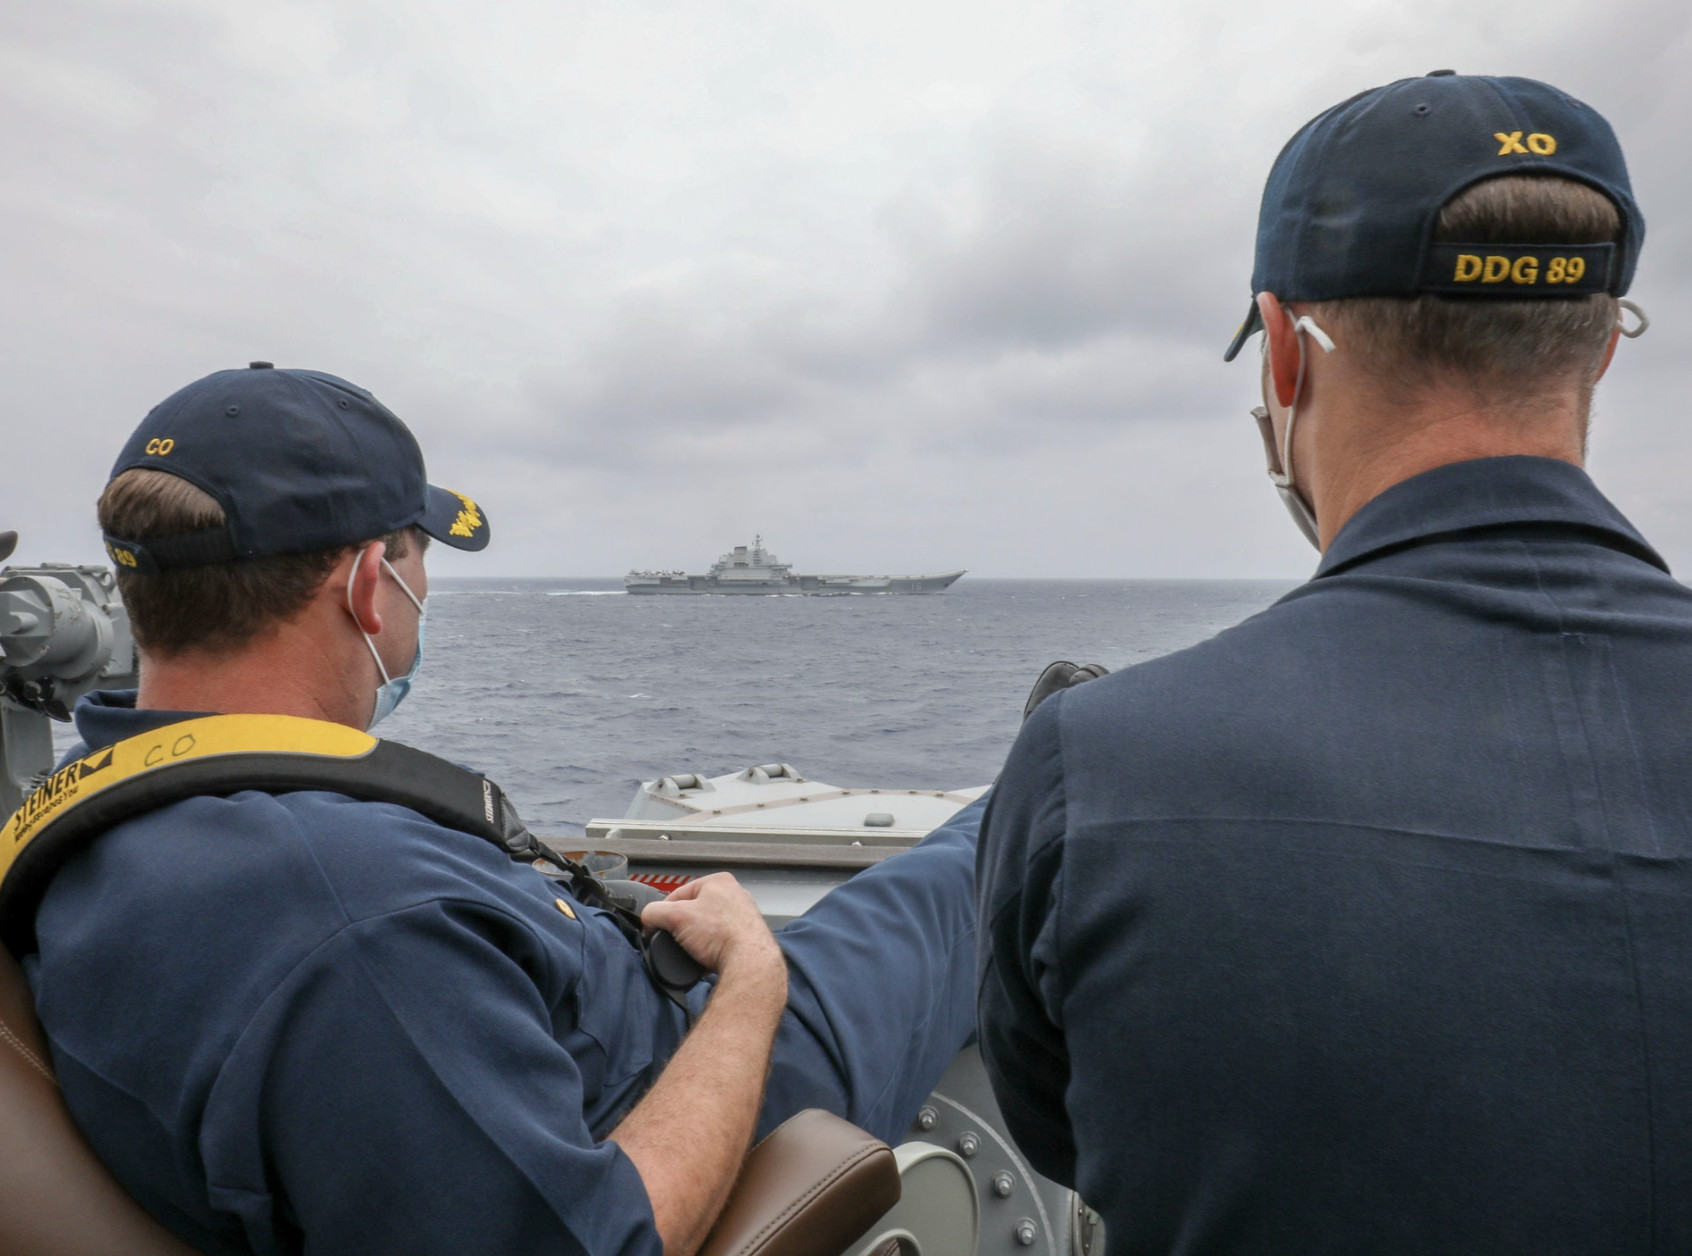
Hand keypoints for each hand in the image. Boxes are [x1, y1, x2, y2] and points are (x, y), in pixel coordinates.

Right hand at [641, 873, 784, 987]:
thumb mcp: (675, 917)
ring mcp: (743, 916)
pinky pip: (720, 941)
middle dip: (683, 926)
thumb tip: (647, 919)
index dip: (664, 911)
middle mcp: (735, 894)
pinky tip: (707, 957)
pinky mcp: (748, 936)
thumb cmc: (721, 934)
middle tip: (678, 940)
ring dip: (697, 939)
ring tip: (694, 950)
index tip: (658, 926)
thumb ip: (654, 913)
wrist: (748, 963)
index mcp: (719, 881)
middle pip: (694, 910)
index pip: (679, 893)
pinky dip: (711, 949)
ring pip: (707, 927)